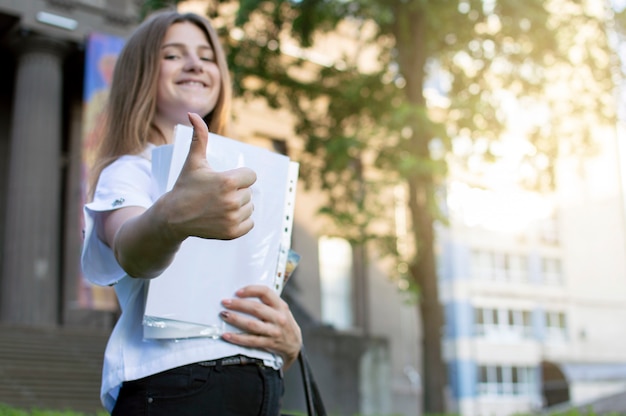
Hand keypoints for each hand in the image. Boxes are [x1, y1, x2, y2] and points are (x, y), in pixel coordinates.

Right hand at [164, 112, 256, 240]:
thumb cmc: (185, 186)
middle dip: (236, 192)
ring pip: (249, 207)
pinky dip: (241, 221)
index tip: (224, 180)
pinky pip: (250, 223)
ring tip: (219, 205)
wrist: (172, 217)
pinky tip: (224, 217)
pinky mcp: (232, 233)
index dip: (239, 177)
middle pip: (249, 192)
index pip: (251, 176)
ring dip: (239, 206)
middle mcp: (232, 201)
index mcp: (228, 181)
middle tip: (216, 195)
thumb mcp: (193, 161)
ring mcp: (232, 218)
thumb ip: (199, 136)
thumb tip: (192, 114)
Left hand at [220, 285, 301, 368]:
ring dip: (236, 319)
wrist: (294, 344)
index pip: (265, 292)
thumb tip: (244, 296)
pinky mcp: (269, 343)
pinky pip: (250, 340)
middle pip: (256, 309)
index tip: (238, 292)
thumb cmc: (284, 324)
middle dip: (238, 304)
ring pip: (252, 325)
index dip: (250, 290)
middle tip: (225, 303)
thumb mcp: (282, 310)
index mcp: (281, 306)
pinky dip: (237, 338)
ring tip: (224, 315)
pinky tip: (227, 335)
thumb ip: (268, 303)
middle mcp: (278, 318)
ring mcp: (274, 331)